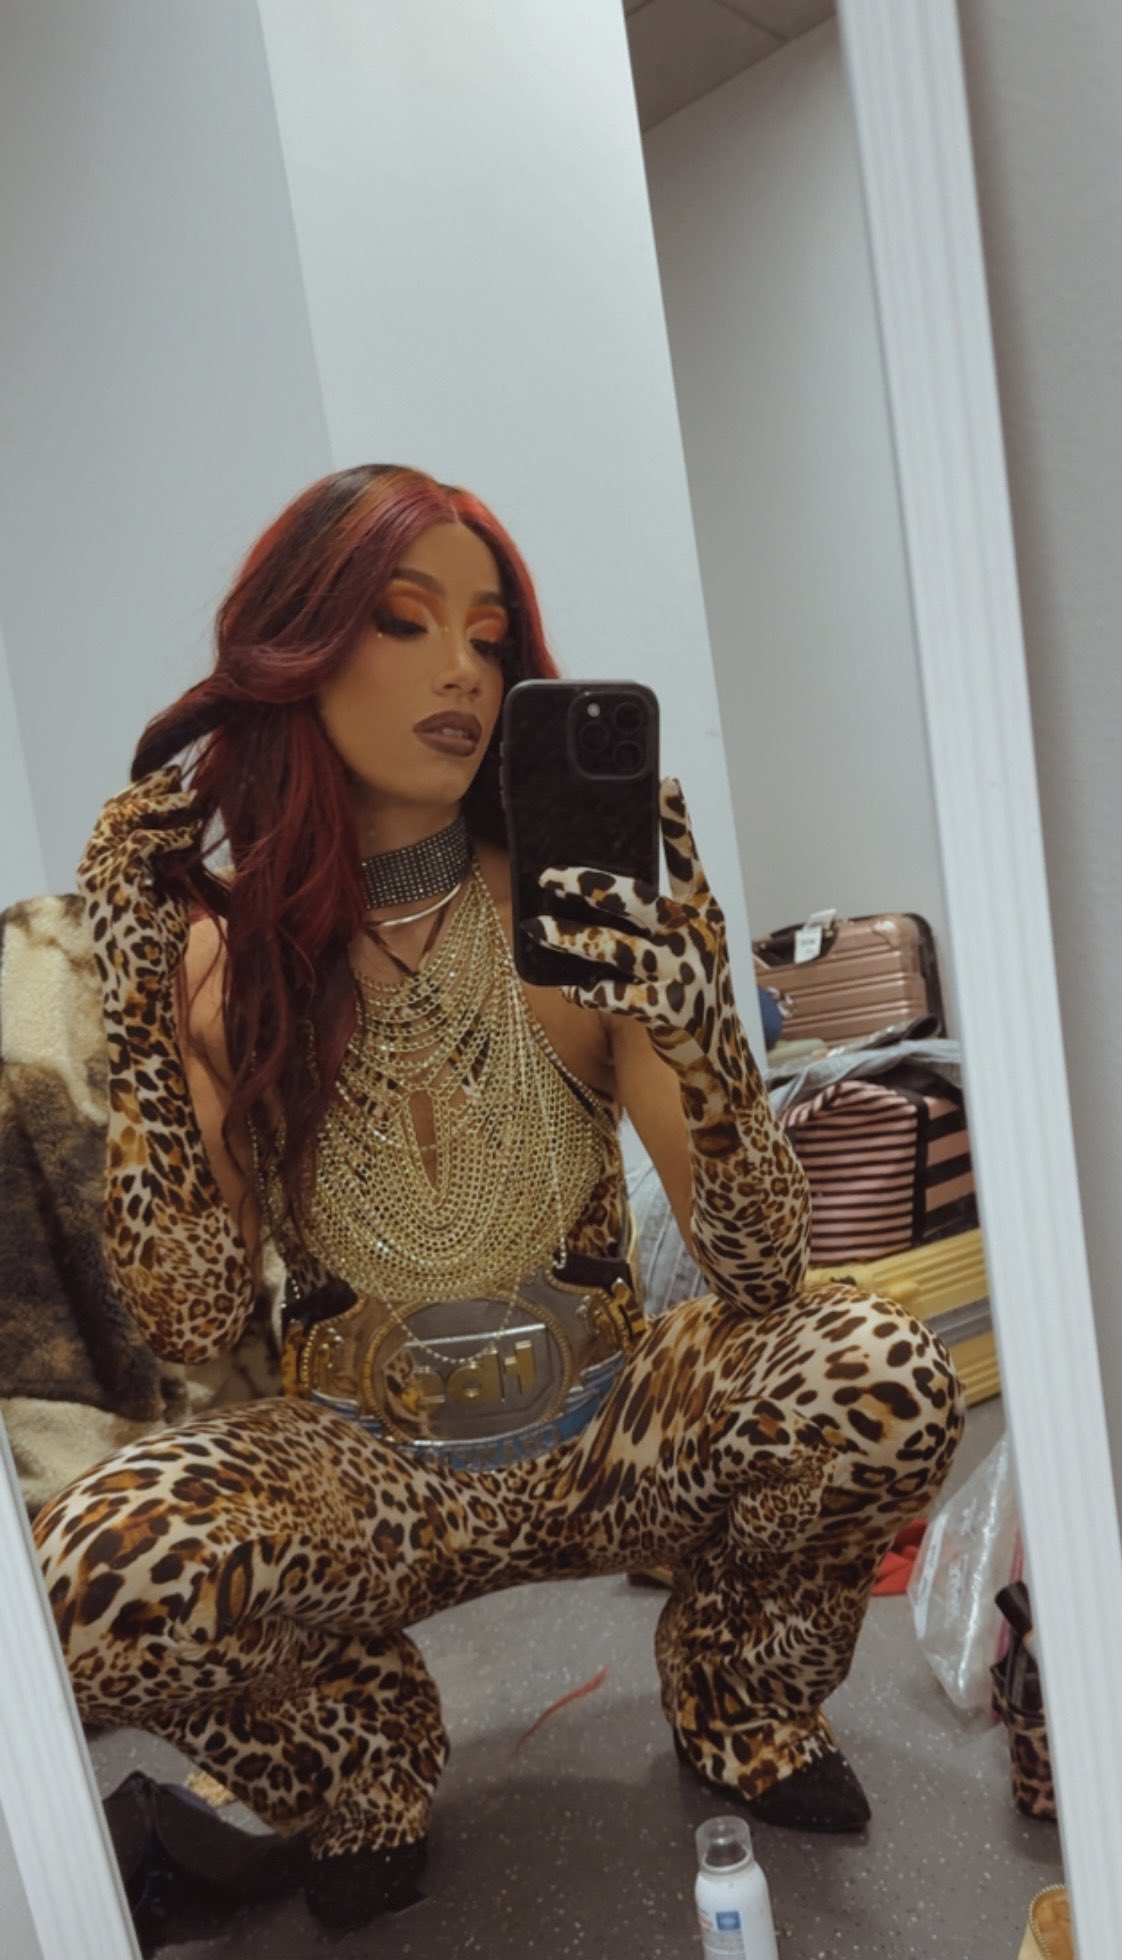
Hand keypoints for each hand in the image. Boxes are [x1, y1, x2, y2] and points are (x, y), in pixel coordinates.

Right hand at [76, 764, 201, 972]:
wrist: (142, 983)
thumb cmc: (155, 945)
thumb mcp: (166, 895)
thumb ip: (171, 866)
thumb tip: (193, 838)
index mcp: (100, 866)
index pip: (114, 816)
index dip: (140, 794)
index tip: (171, 781)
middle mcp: (93, 865)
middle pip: (115, 810)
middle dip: (147, 788)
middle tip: (178, 775)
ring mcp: (100, 873)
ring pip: (125, 819)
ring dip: (161, 806)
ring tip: (192, 801)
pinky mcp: (115, 883)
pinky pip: (141, 843)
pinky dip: (168, 836)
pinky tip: (190, 835)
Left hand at [524, 778, 739, 1077]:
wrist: (716, 1052)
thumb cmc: (690, 988)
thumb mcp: (685, 945)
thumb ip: (653, 919)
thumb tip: (596, 887)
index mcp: (701, 914)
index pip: (689, 862)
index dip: (679, 824)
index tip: (667, 785)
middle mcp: (693, 936)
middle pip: (638, 899)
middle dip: (590, 885)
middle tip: (550, 875)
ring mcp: (681, 972)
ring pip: (616, 947)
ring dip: (572, 938)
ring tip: (537, 928)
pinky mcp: (666, 1010)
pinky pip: (615, 995)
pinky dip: (589, 990)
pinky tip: (572, 988)